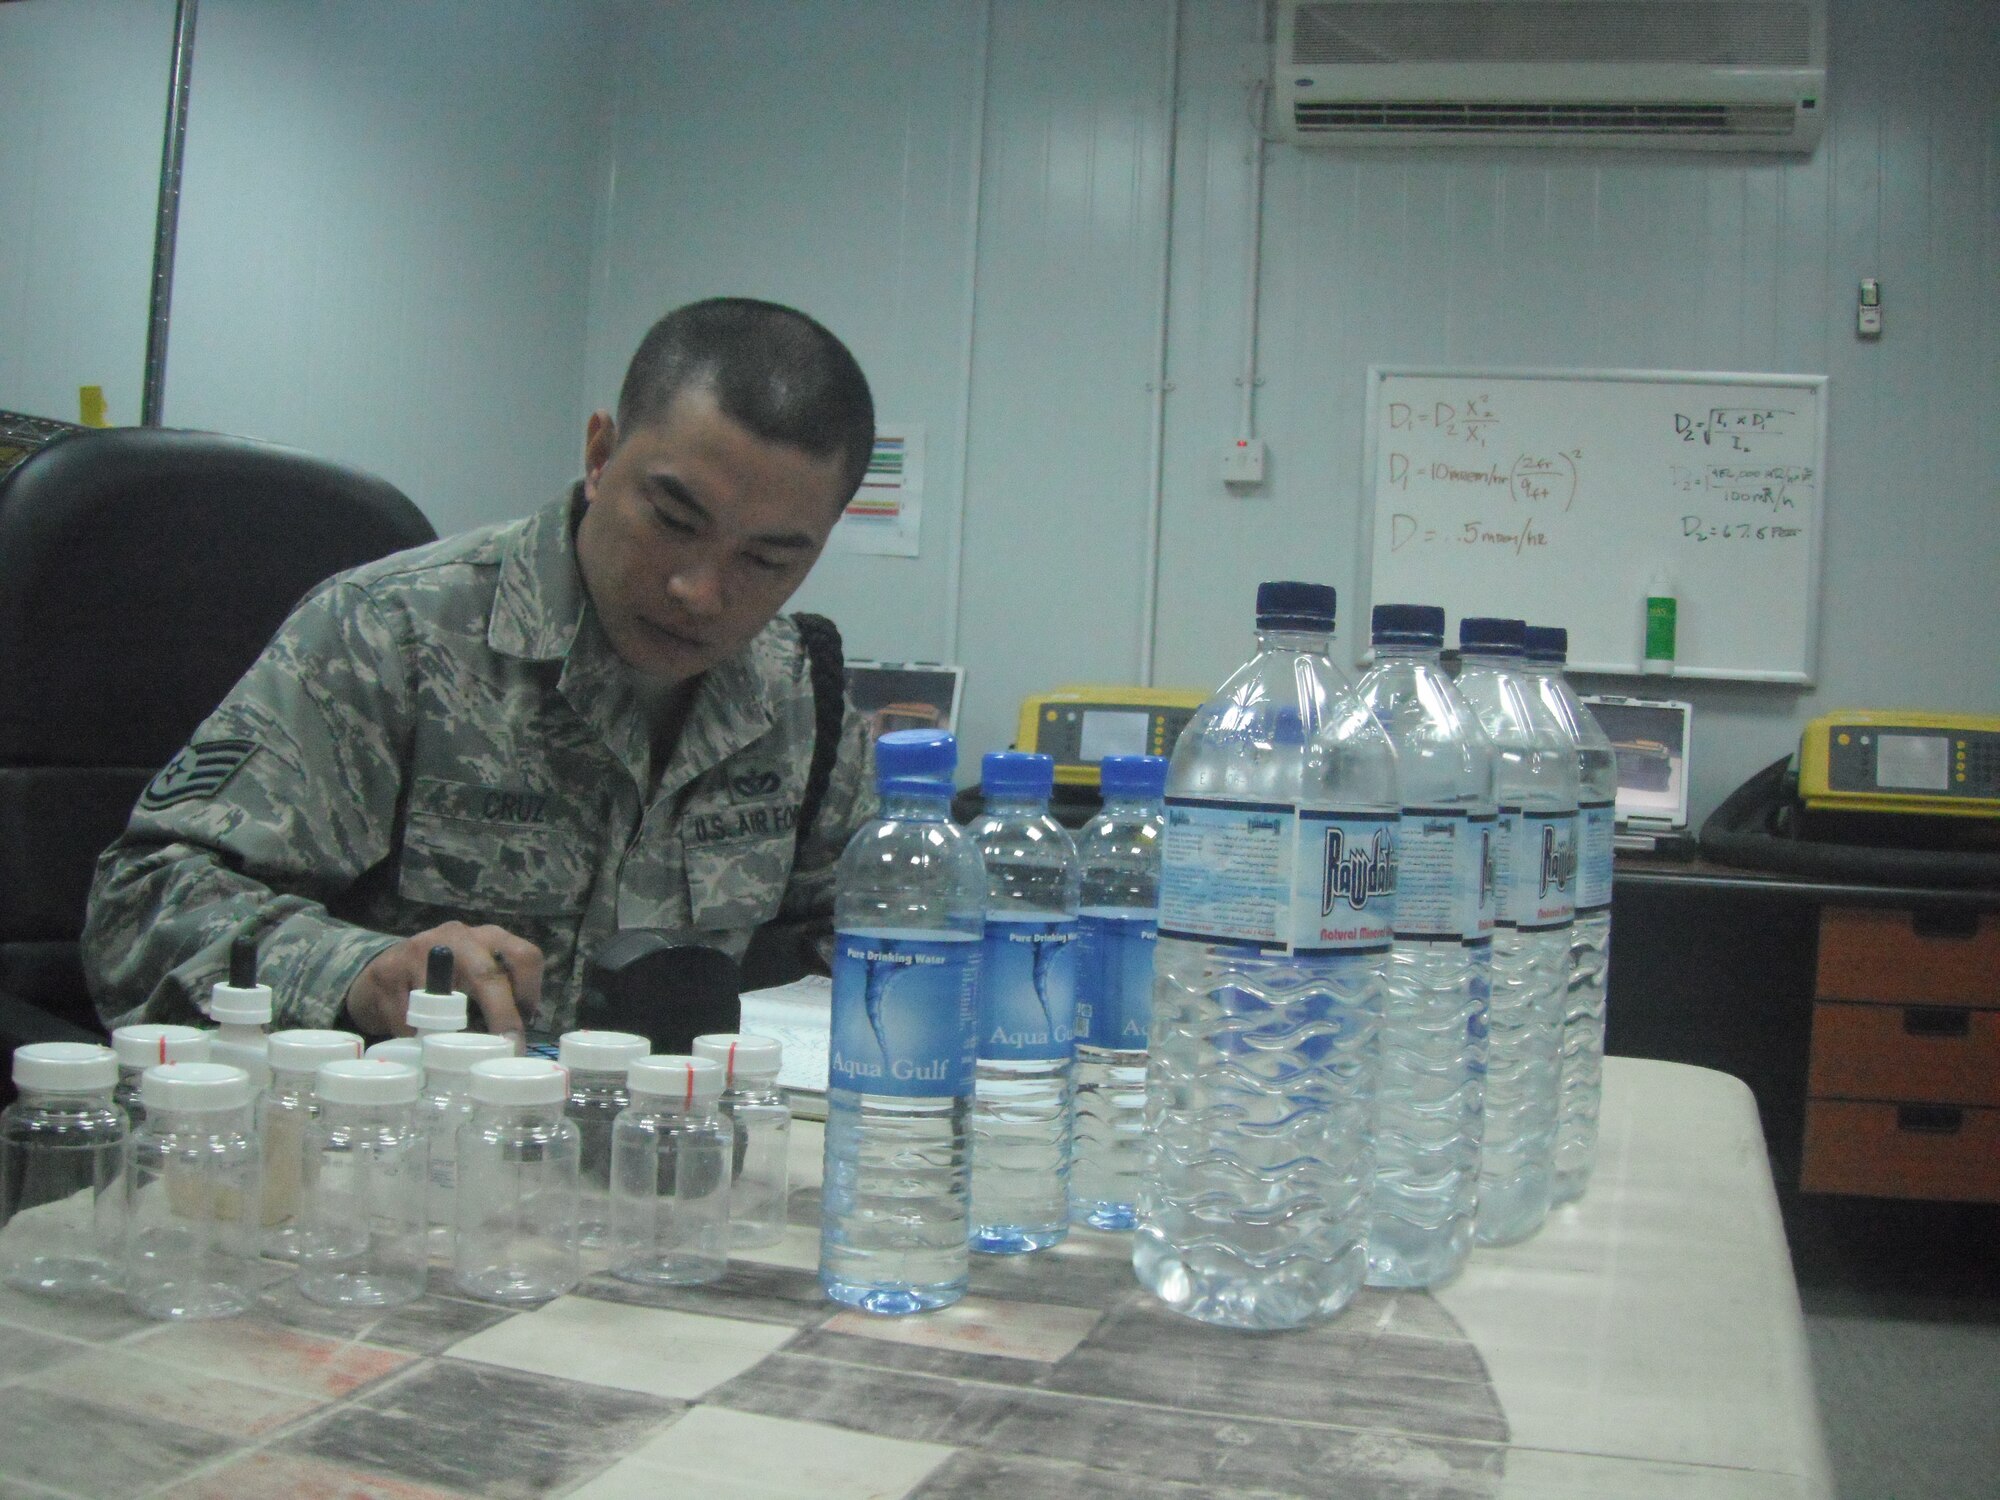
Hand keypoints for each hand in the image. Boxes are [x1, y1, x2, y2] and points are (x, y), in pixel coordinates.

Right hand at [345, 922, 542, 1041]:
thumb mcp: (474, 980)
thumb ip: (497, 998)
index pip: (525, 955)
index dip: (530, 991)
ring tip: (447, 1047)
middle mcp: (458, 937)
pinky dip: (414, 1035)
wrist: (382, 975)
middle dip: (501, 1017)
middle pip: (487, 976)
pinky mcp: (388, 971)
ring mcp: (420, 949)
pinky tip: (413, 1036)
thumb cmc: (442, 983)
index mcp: (488, 938)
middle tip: (505, 1049)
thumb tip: (514, 1042)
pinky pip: (408, 1016)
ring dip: (448, 1032)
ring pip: (443, 1002)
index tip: (526, 1021)